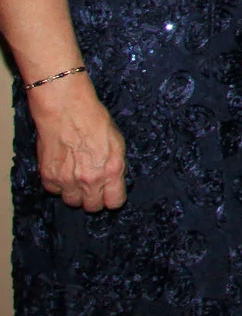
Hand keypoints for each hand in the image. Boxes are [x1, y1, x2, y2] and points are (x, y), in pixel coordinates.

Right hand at [28, 73, 126, 210]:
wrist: (66, 109)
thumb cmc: (94, 121)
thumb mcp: (117, 143)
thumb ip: (116, 167)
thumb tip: (115, 181)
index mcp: (111, 171)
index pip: (114, 203)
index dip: (113, 198)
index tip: (111, 194)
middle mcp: (89, 179)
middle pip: (92, 206)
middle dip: (95, 198)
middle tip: (94, 186)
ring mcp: (67, 180)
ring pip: (72, 201)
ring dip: (76, 193)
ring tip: (78, 177)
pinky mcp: (48, 176)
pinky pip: (55, 190)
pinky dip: (59, 184)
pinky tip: (64, 170)